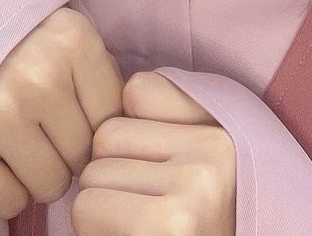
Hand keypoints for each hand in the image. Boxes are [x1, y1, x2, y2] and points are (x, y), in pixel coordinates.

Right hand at [0, 6, 123, 219]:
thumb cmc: (15, 42)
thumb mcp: (66, 35)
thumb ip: (99, 73)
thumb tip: (127, 126)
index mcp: (74, 41)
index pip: (113, 116)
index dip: (98, 126)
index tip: (79, 119)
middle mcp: (42, 77)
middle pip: (83, 154)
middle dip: (70, 153)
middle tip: (49, 136)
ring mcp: (1, 115)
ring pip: (51, 185)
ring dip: (42, 176)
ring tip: (27, 149)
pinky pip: (10, 202)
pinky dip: (9, 193)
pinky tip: (1, 162)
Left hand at [72, 70, 236, 235]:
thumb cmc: (190, 225)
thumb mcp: (193, 162)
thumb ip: (168, 115)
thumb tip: (118, 89)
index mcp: (223, 128)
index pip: (138, 91)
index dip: (128, 134)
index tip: (148, 167)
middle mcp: (215, 150)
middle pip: (107, 135)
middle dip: (109, 176)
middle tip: (141, 212)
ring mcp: (193, 187)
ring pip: (92, 174)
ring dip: (98, 209)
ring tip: (136, 230)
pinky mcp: (165, 224)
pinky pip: (88, 208)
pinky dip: (93, 233)